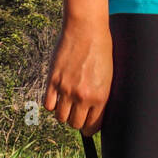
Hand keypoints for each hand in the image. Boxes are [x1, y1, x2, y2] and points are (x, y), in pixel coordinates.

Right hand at [43, 17, 112, 134]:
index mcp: (101, 95)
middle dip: (77, 120)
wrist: (87, 30)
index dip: (90, 127)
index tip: (88, 126)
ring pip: (60, 117)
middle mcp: (83, 96)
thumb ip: (101, 94)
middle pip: (75, 124)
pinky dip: (51, 104)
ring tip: (68, 103)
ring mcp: (66, 90)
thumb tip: (95, 113)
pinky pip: (48, 105)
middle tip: (78, 112)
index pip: (93, 125)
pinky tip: (57, 96)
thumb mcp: (109, 74)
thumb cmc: (102, 50)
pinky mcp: (52, 82)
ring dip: (63, 113)